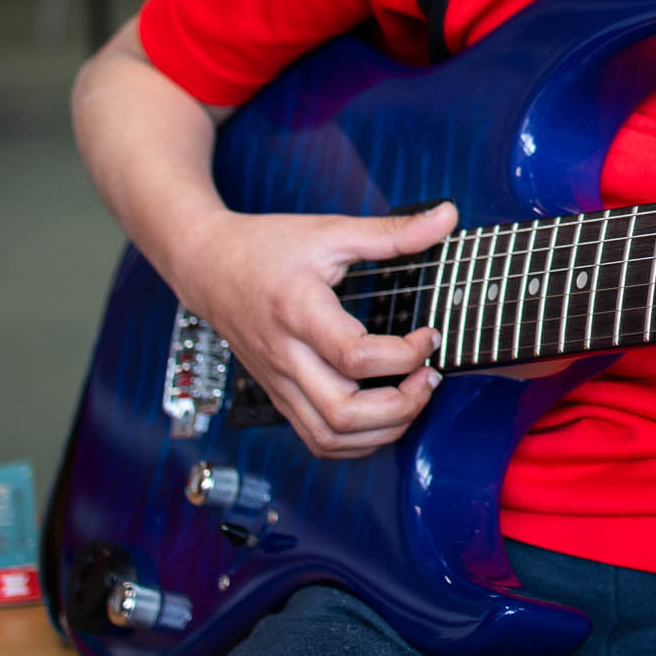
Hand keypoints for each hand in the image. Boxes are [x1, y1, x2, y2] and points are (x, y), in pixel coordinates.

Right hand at [157, 204, 455, 458]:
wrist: (206, 266)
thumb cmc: (266, 247)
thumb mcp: (330, 231)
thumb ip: (392, 232)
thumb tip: (448, 215)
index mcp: (299, 312)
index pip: (355, 358)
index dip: (405, 355)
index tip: (429, 336)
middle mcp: (285, 357)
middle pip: (342, 414)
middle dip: (401, 407)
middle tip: (429, 377)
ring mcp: (278, 382)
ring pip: (329, 438)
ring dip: (382, 431)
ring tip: (413, 397)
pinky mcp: (278, 395)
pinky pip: (317, 438)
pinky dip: (357, 440)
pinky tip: (384, 415)